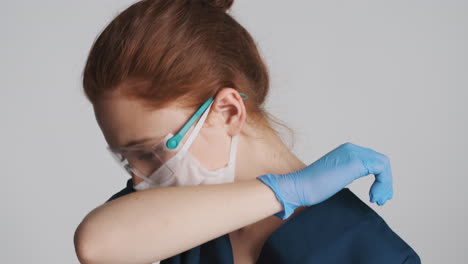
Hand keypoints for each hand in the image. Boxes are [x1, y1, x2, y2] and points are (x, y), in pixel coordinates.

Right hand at [257, 142, 393, 219]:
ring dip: (385, 184)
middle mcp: (350, 148)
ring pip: (383, 164)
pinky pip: (381, 168)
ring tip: (378, 200)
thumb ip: (345, 174)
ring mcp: (353, 153)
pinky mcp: (355, 162)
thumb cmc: (311, 187)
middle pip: (380, 161)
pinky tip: (373, 197)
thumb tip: (357, 181)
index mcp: (345, 151)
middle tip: (380, 200)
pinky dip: (382, 184)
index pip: (372, 161)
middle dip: (385, 182)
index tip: (375, 196)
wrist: (299, 188)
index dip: (379, 179)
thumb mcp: (333, 178)